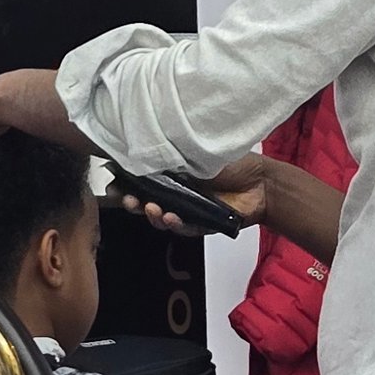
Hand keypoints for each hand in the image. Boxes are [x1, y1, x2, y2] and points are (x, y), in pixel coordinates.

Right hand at [109, 156, 268, 233]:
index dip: (124, 184)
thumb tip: (142, 146)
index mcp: (170, 173)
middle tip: (127, 200)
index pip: (140, 180)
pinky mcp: (200, 225)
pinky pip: (183, 228)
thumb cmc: (231, 161)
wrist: (261, 181)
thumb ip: (171, 152)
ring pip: (160, 218)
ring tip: (151, 208)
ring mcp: (186, 211)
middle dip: (132, 203)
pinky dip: (175, 224)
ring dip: (152, 215)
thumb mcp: (195, 150)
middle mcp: (175, 193)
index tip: (113, 184)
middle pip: (145, 202)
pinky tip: (171, 217)